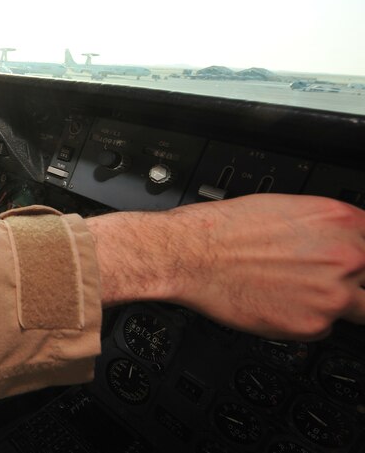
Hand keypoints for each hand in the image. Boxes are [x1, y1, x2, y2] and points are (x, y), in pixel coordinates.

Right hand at [87, 194, 364, 339]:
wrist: (188, 255)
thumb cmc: (222, 229)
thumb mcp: (283, 207)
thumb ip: (324, 226)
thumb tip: (337, 239)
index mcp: (341, 220)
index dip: (362, 253)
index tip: (355, 263)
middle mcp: (347, 256)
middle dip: (353, 280)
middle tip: (320, 278)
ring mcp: (334, 294)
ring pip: (360, 309)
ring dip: (337, 303)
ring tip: (301, 294)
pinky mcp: (313, 325)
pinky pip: (324, 328)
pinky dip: (304, 320)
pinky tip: (277, 302)